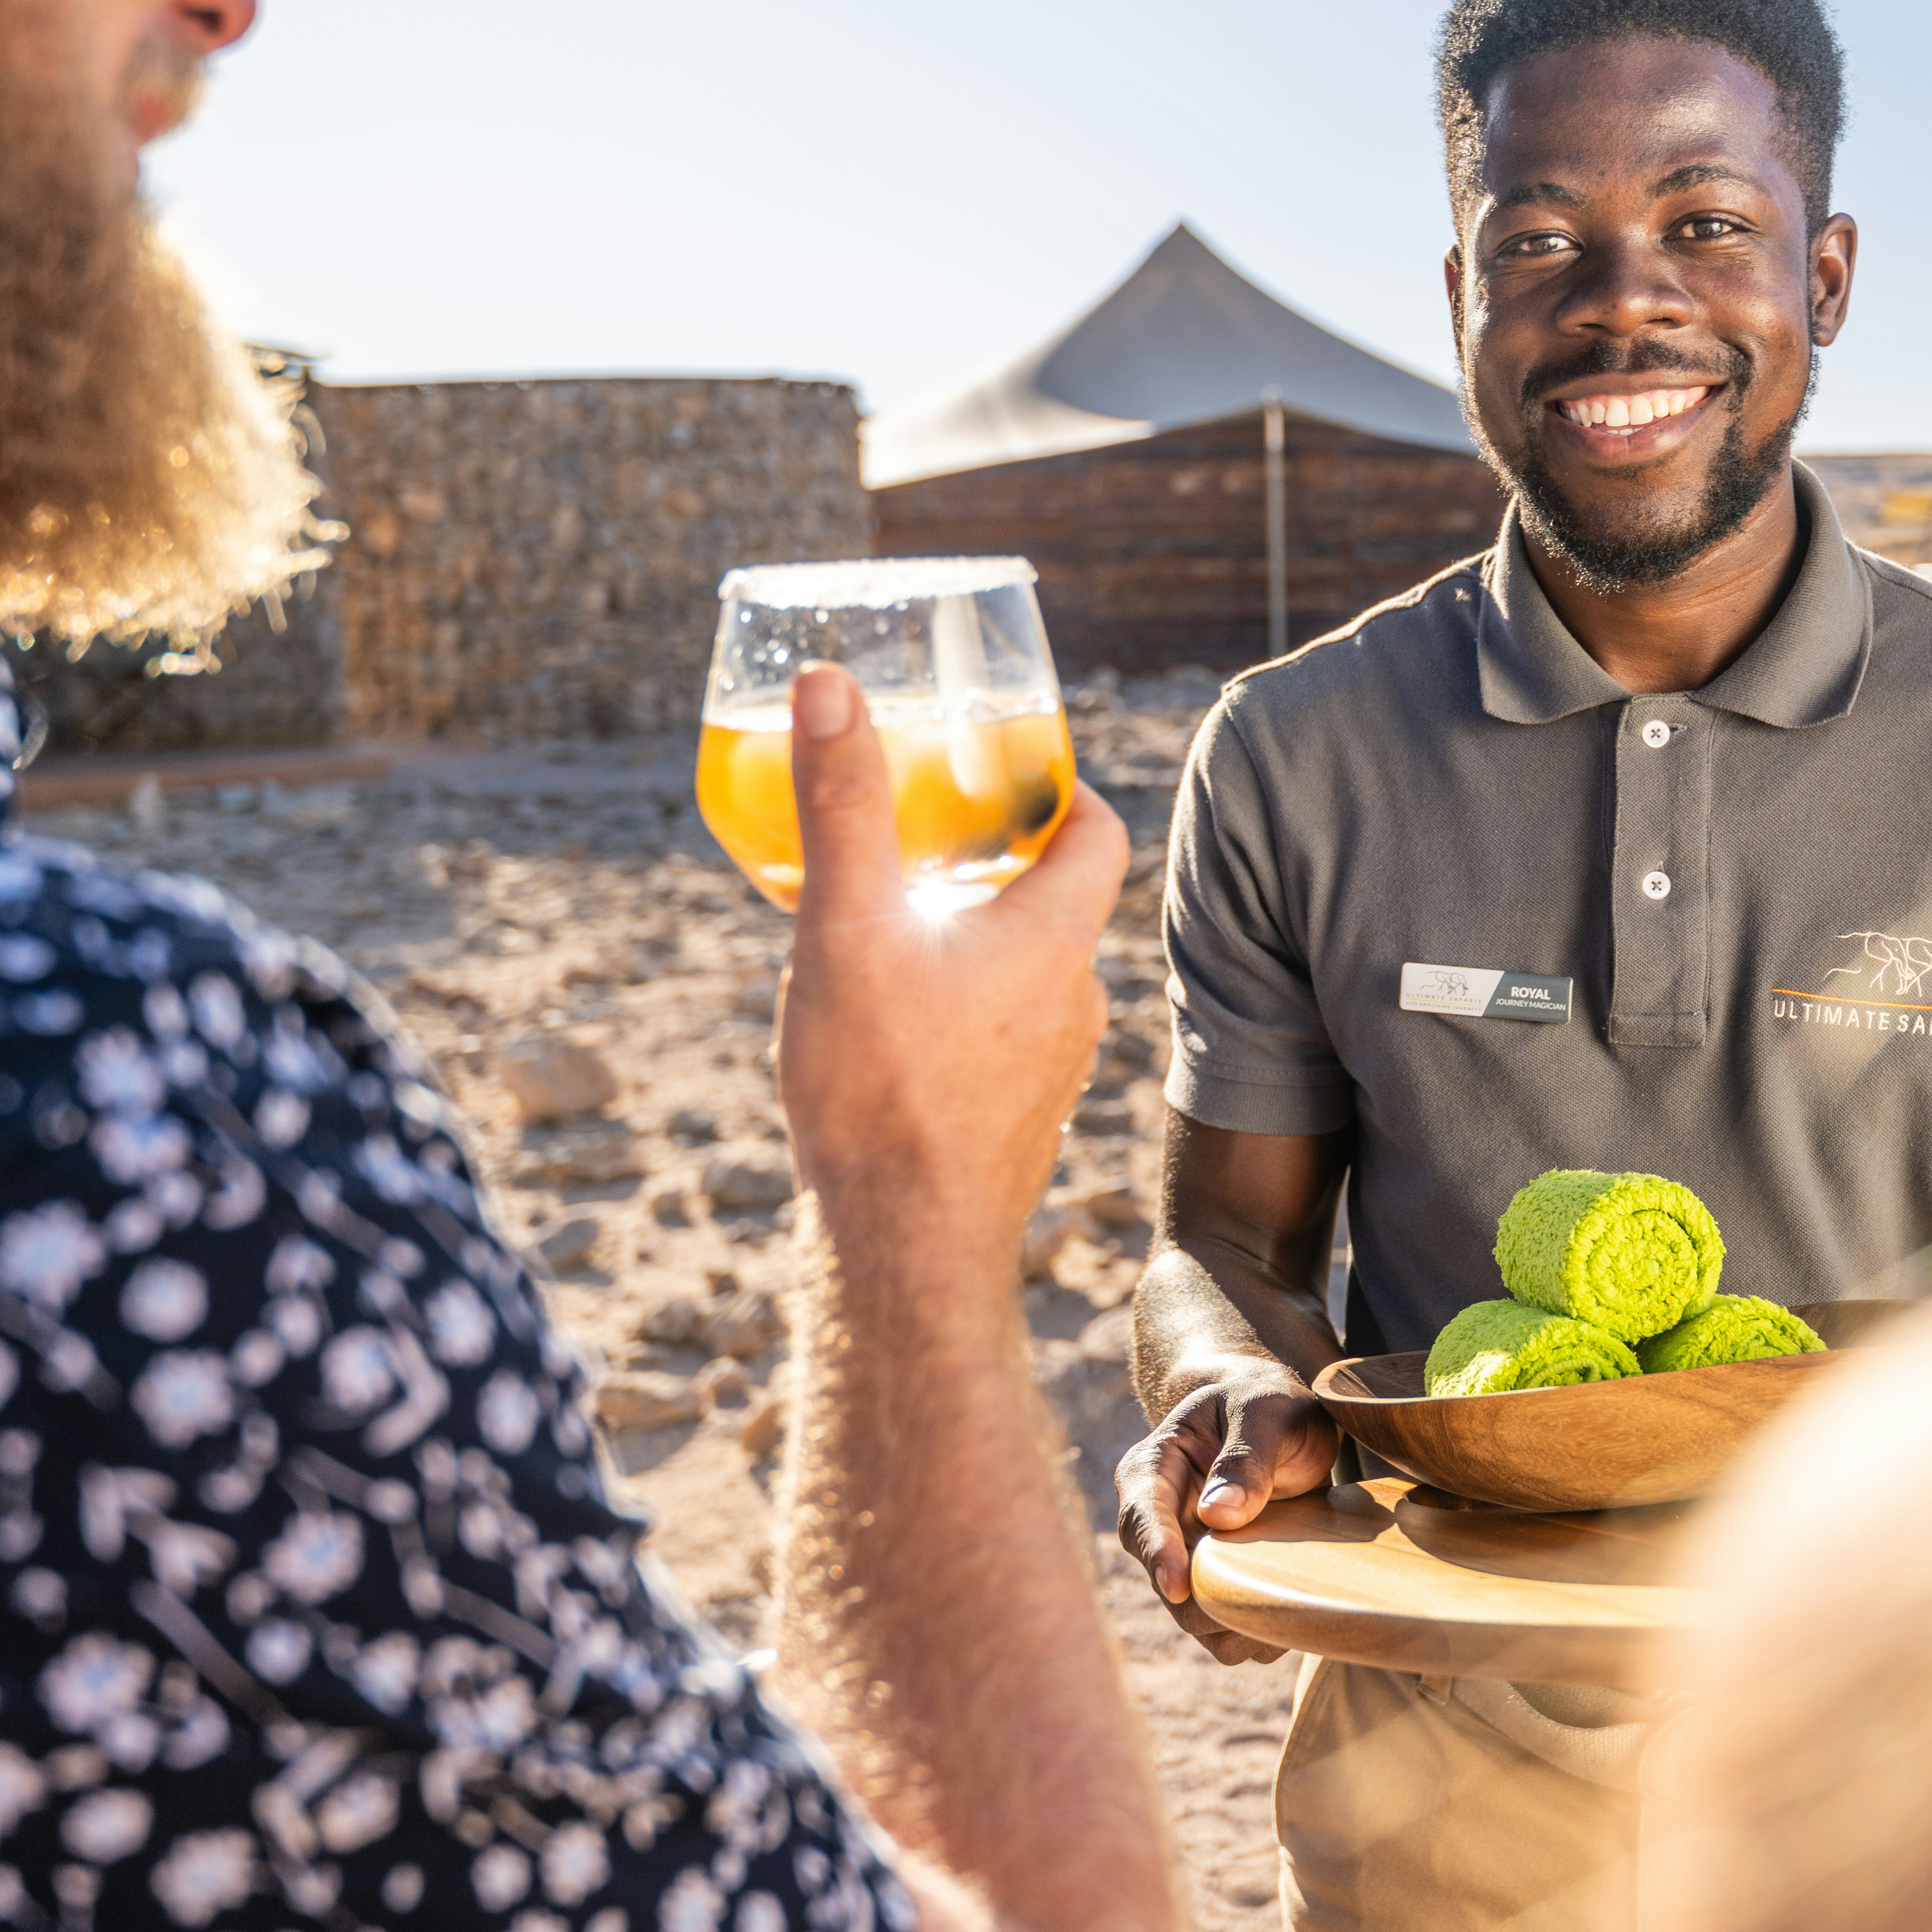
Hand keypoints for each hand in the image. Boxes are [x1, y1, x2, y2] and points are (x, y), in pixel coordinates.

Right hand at [773, 665, 1126, 1253]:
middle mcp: (1075, 1001)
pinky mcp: (1019, 1122)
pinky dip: (964, 1011)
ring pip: (1027, 975)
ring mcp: (1052, 1068)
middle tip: (929, 840)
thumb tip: (831, 683)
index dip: (1065, 791)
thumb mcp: (846, 925)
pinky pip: (1004, 1038)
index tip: (1011, 771)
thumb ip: (843, 803)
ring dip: (976, 943)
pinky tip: (898, 1027)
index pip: (1100, 834)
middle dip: (998, 863)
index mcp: (1053, 939)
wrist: (903, 1248)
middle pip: (1057, 902)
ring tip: (900, 930)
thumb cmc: (880, 1087)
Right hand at [1113, 1361, 1338, 1663]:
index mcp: (1153, 1468)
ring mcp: (1186, 1556)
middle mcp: (1159, 1520)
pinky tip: (1288, 1616)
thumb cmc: (1268, 1404)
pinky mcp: (1215, 1581)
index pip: (1141, 1515)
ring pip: (1191, 1615)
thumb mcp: (1266, 1411)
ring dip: (1230, 1626)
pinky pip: (1223, 1626)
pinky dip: (1252, 1632)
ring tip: (1281, 1616)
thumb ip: (1246, 1457)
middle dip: (1201, 1604)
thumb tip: (1219, 1516)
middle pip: (1163, 1580)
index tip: (1178, 1584)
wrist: (1283, 1422)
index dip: (1158, 1552)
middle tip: (1255, 1609)